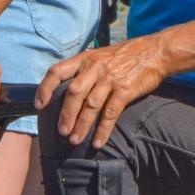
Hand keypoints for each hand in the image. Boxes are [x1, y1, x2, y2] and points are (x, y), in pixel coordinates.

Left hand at [36, 36, 167, 148]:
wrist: (155, 52)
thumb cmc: (125, 56)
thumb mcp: (100, 56)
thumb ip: (84, 70)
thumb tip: (66, 91)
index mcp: (85, 59)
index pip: (57, 71)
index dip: (45, 88)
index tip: (40, 105)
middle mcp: (95, 67)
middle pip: (74, 92)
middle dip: (65, 114)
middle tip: (61, 132)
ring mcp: (110, 78)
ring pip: (91, 104)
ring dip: (82, 124)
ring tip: (75, 140)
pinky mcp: (125, 89)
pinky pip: (110, 113)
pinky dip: (103, 129)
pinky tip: (98, 142)